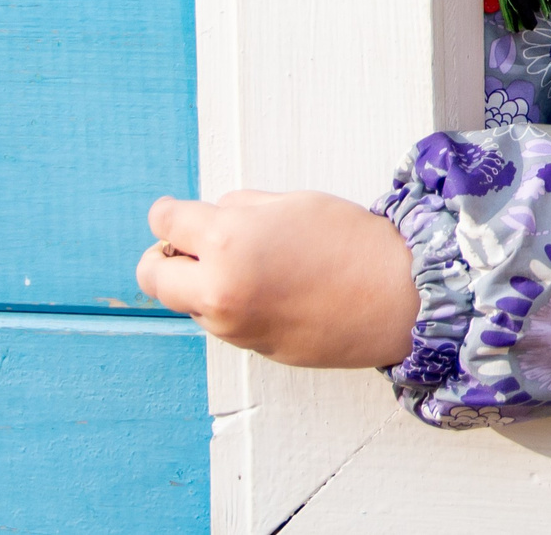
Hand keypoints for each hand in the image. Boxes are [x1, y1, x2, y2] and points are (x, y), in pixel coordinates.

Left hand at [136, 190, 420, 368]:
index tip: (172, 213)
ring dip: (200, 282)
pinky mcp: (250, 347)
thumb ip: (241, 209)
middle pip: (153, 275)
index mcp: (228, 241)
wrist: (398, 299)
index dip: (168, 214)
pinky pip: (220, 320)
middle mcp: (219, 288)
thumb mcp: (292, 204)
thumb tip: (209, 218)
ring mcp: (232, 324)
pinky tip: (271, 290)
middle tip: (189, 246)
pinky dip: (229, 304)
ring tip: (250, 266)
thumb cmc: (353, 243)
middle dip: (164, 256)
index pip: (167, 224)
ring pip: (186, 300)